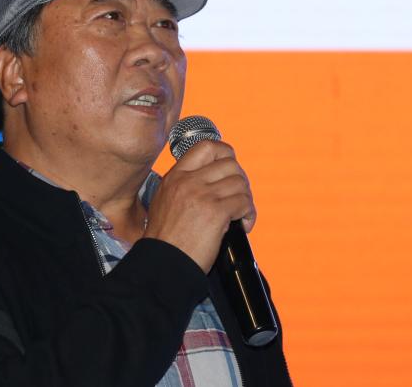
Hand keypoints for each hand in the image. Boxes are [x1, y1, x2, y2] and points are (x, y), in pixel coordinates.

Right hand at [142, 140, 255, 272]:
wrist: (162, 264)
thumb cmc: (165, 241)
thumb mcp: (164, 202)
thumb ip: (184, 186)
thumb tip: (211, 178)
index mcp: (175, 176)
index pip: (206, 147)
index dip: (224, 153)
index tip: (230, 168)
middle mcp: (188, 181)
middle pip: (229, 163)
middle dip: (240, 180)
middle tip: (238, 197)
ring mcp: (202, 195)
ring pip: (240, 182)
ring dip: (246, 199)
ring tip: (241, 215)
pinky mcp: (216, 213)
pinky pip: (244, 202)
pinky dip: (249, 214)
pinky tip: (243, 225)